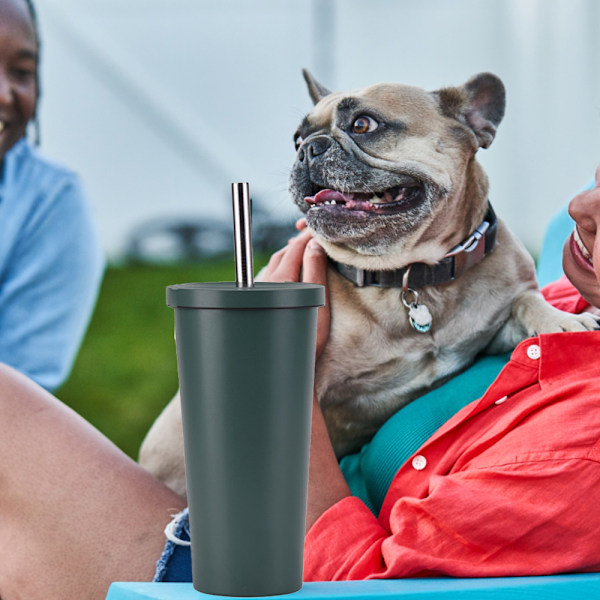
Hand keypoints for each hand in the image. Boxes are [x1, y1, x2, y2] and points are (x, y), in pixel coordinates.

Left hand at [261, 221, 329, 357]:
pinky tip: (288, 274)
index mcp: (280, 279)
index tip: (319, 230)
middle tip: (314, 239)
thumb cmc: (305, 341)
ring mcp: (258, 292)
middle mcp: (264, 282)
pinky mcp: (256, 302)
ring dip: (288, 255)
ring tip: (304, 253)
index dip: (308, 236)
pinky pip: (268, 277)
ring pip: (273, 264)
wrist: (284, 367)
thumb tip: (314, 245)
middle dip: (298, 244)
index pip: (295, 248)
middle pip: (283, 254)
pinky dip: (281, 268)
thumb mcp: (315, 303)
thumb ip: (314, 271)